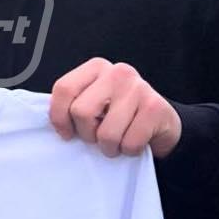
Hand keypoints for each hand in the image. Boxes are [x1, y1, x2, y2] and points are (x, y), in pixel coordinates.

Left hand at [49, 58, 180, 158]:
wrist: (162, 122)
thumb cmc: (121, 115)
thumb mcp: (95, 102)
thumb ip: (74, 104)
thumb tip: (56, 123)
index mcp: (96, 68)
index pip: (64, 89)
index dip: (59, 117)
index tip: (66, 133)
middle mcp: (117, 72)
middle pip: (81, 112)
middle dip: (87, 134)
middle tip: (98, 136)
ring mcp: (138, 88)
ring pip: (106, 133)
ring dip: (109, 147)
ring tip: (117, 140)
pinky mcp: (155, 108)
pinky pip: (129, 143)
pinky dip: (129, 150)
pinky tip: (134, 140)